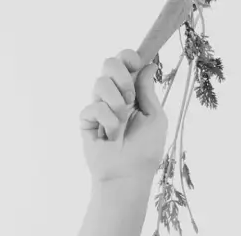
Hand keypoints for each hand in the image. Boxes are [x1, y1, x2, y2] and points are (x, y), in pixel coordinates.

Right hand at [80, 49, 166, 184]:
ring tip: (122, 122)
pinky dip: (107, 122)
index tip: (135, 63)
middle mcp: (114, 95)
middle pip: (109, 63)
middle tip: (130, 98)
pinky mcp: (86, 119)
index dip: (128, 57)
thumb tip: (149, 65)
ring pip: (100, 82)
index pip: (125, 62)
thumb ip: (148, 91)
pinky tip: (110, 136)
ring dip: (116, 102)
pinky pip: (94, 107)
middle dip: (122, 77)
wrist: (128, 174)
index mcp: (133, 92)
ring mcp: (99, 106)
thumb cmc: (146, 149)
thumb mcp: (155, 117)